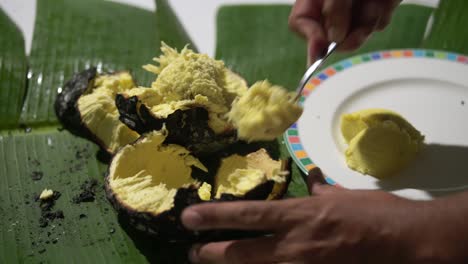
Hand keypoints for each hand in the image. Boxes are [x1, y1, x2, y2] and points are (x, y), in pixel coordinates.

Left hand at [181, 168, 435, 263]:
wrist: (405, 242)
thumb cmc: (375, 213)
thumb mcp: (344, 195)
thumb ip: (321, 190)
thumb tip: (311, 180)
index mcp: (300, 215)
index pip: (247, 215)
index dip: (214, 216)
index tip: (189, 217)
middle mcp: (294, 244)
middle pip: (241, 252)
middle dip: (211, 253)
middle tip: (192, 252)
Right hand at [288, 0, 400, 62]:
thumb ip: (335, 7)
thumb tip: (335, 38)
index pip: (301, 22)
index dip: (309, 38)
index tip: (320, 52)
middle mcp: (333, 5)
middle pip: (331, 36)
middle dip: (346, 36)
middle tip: (357, 34)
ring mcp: (356, 9)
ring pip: (358, 33)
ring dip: (368, 21)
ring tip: (373, 1)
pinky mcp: (378, 9)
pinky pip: (379, 22)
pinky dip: (383, 12)